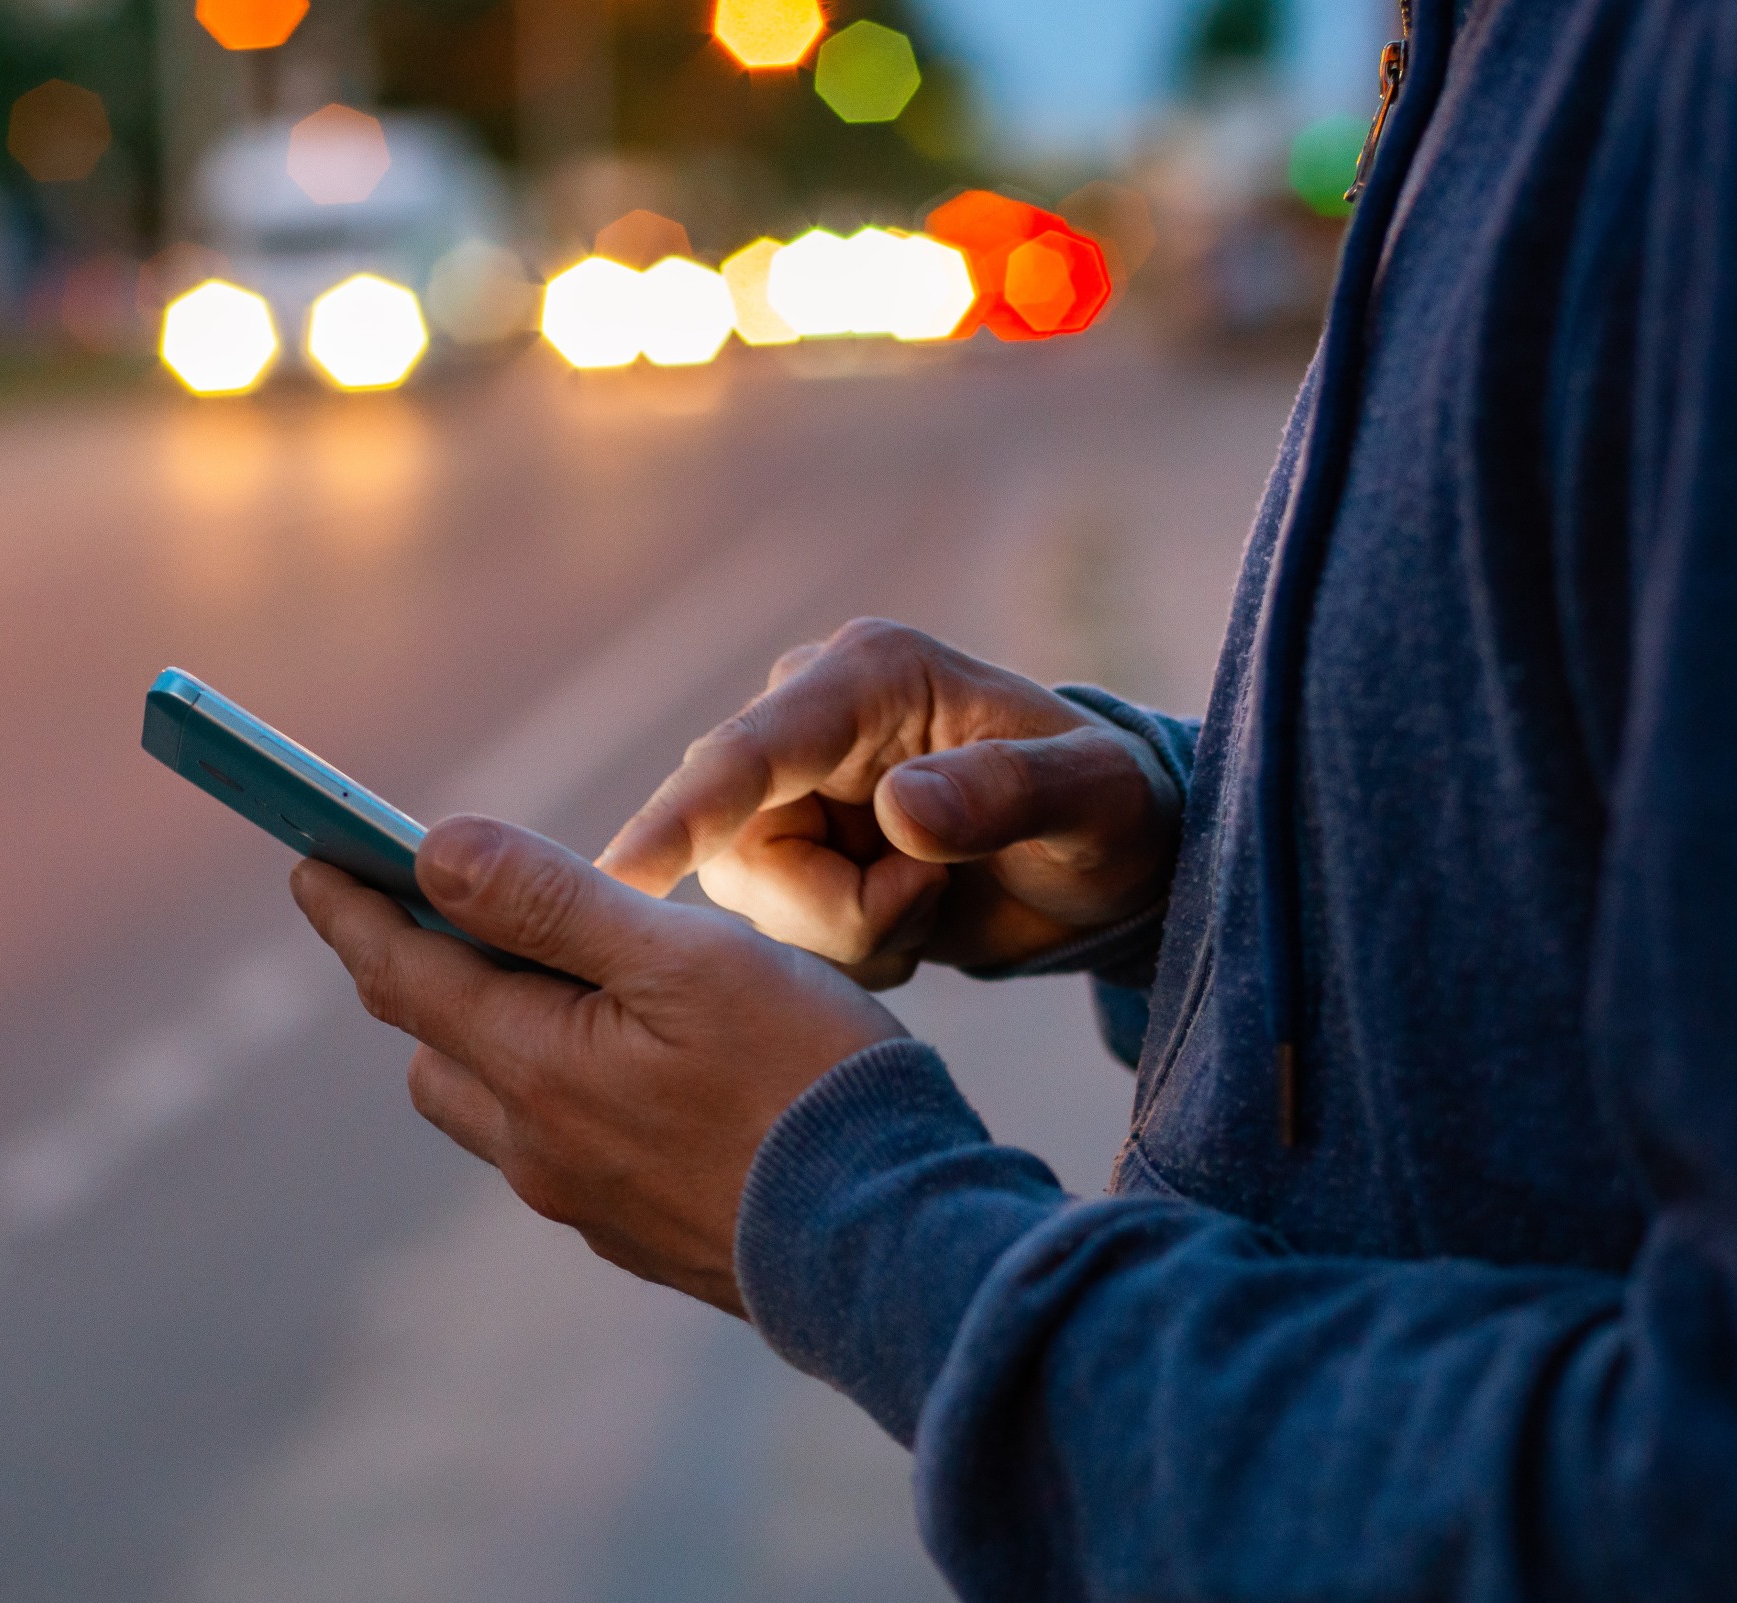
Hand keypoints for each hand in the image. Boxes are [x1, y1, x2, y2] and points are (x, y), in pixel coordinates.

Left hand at [291, 816, 903, 1314]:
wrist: (896, 1247)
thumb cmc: (803, 1081)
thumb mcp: (681, 958)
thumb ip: (547, 902)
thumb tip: (432, 851)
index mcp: (532, 1067)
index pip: (401, 972)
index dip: (350, 909)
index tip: (308, 860)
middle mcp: (536, 1148)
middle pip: (433, 1048)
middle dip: (418, 976)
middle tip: (434, 910)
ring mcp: (586, 1202)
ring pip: (492, 1109)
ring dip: (488, 1042)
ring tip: (548, 983)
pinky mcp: (640, 1234)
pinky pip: (559, 1154)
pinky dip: (557, 1095)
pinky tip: (628, 1070)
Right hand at [597, 619, 1181, 987]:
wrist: (1114, 868)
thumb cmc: (1117, 816)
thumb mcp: (1095, 803)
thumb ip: (1005, 795)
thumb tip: (898, 809)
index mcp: (871, 676)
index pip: (751, 751)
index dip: (682, 815)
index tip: (619, 876)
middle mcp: (812, 718)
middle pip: (738, 841)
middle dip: (832, 906)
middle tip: (929, 904)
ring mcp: (796, 787)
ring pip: (754, 893)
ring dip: (846, 930)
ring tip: (932, 907)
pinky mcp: (794, 848)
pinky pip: (776, 925)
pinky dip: (847, 946)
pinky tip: (911, 922)